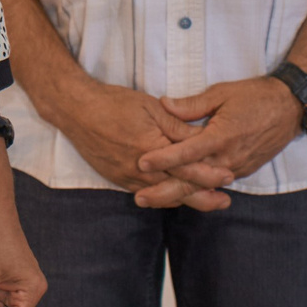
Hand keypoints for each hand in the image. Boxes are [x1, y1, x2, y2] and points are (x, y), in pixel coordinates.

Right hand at [47, 77, 231, 210]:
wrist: (77, 111)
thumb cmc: (115, 103)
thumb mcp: (152, 109)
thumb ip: (178, 127)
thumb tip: (202, 138)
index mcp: (153, 149)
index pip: (188, 167)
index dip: (210, 173)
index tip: (230, 176)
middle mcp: (141, 169)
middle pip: (179, 189)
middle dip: (204, 196)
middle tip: (224, 202)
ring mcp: (128, 177)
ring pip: (163, 195)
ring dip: (185, 199)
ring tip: (206, 202)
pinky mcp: (118, 179)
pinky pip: (146, 193)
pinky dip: (163, 197)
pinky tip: (174, 196)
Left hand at [142, 77, 306, 192]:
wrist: (291, 107)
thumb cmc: (255, 96)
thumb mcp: (222, 93)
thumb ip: (193, 104)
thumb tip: (164, 105)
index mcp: (222, 136)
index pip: (187, 152)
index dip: (163, 158)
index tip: (141, 161)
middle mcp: (229, 157)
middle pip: (192, 180)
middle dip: (165, 191)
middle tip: (139, 198)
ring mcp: (237, 167)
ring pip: (202, 187)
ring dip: (177, 194)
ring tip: (151, 198)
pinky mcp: (242, 170)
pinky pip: (215, 184)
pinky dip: (195, 190)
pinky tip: (176, 194)